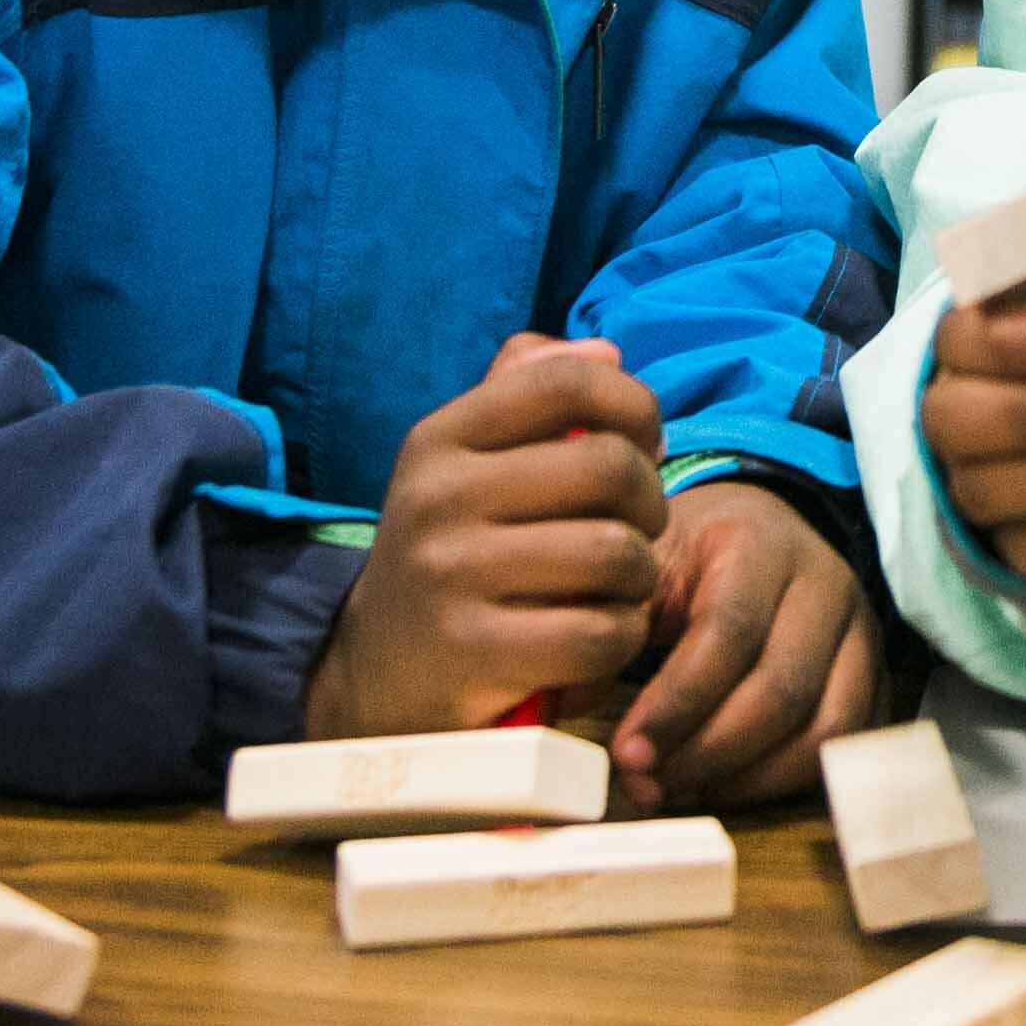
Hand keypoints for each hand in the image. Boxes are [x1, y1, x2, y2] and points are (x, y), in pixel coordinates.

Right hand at [311, 334, 666, 738]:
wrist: (375, 673)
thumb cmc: (451, 553)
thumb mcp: (464, 465)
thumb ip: (528, 395)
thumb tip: (608, 352)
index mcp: (439, 438)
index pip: (564, 382)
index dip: (634, 405)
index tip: (648, 446)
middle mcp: (438, 496)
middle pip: (608, 468)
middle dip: (650, 502)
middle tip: (640, 530)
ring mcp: (451, 575)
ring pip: (615, 552)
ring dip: (640, 577)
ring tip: (620, 586)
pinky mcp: (473, 652)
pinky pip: (599, 632)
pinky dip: (621, 636)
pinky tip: (601, 635)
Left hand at [616, 481, 880, 806]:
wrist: (759, 528)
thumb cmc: (690, 555)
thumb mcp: (643, 565)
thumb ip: (606, 622)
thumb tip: (559, 700)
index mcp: (760, 544)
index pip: (728, 632)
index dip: (677, 704)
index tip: (626, 754)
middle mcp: (826, 585)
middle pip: (783, 690)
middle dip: (708, 753)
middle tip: (647, 785)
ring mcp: (862, 634)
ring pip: (825, 728)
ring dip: (748, 778)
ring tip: (681, 790)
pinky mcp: (875, 676)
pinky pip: (844, 747)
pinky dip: (785, 780)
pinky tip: (725, 787)